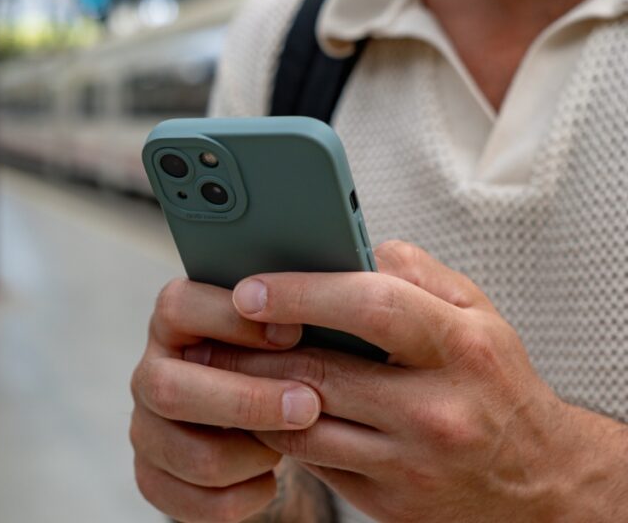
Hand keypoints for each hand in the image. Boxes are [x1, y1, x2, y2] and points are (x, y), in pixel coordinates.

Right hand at [130, 279, 333, 522]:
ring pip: (191, 455)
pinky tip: (268, 476)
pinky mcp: (155, 477)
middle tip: (309, 404)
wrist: (265, 416)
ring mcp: (148, 428)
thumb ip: (303, 299)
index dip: (229, 320)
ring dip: (253, 454)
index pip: (178, 306)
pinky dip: (243, 496)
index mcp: (176, 319)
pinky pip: (195, 503)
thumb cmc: (287, 356)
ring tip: (291, 444)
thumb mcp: (292, 320)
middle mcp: (152, 371)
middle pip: (168, 388)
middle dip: (245, 401)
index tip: (292, 333)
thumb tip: (354, 278)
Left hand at [196, 241, 627, 520]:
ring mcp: (410, 462)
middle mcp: (438, 408)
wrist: (536, 480)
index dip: (300, 293)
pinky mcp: (387, 501)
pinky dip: (277, 432)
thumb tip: (352, 245)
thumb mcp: (479, 315)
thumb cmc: (495, 383)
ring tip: (217, 369)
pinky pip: (312, 462)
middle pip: (319, 372)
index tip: (249, 288)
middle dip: (250, 352)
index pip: (370, 306)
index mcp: (462, 346)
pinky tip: (255, 409)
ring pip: (302, 425)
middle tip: (206, 332)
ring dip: (249, 397)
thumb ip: (416, 273)